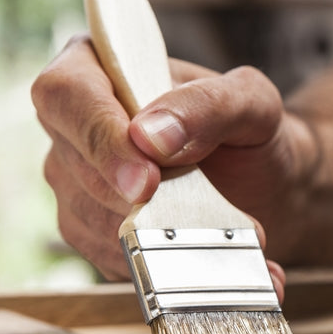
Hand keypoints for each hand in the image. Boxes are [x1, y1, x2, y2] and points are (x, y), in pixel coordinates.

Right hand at [32, 35, 310, 300]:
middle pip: (76, 166)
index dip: (101, 139)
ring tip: (228, 238)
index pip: (67, 94)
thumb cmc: (252, 133)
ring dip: (162, 238)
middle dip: (142, 200)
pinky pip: (112, 257)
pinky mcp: (90, 231)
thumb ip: (209, 105)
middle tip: (210, 215)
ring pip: (92, 219)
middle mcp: (74, 125)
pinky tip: (215, 260)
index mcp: (100, 67)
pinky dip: (167, 266)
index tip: (147, 180)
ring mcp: (75, 181)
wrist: (265, 186)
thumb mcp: (252, 104)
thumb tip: (150, 136)